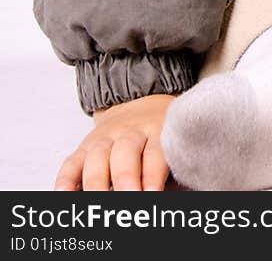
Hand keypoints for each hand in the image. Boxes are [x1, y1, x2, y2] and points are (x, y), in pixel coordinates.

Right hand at [54, 93, 176, 190]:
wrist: (139, 104)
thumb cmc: (159, 135)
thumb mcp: (170, 144)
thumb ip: (169, 170)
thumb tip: (169, 198)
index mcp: (157, 130)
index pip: (155, 152)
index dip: (153, 175)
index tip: (153, 195)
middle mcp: (130, 131)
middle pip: (125, 153)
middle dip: (125, 180)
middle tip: (127, 200)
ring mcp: (104, 138)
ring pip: (98, 157)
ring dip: (97, 183)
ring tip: (98, 204)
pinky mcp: (84, 146)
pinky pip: (71, 162)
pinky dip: (65, 180)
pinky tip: (63, 196)